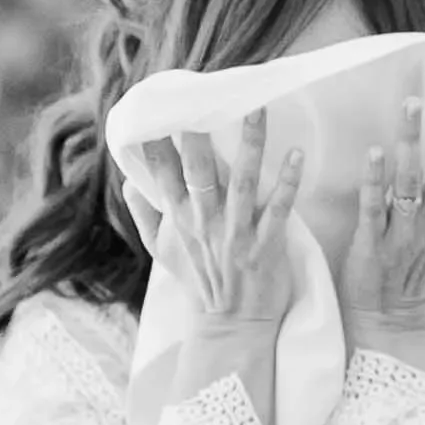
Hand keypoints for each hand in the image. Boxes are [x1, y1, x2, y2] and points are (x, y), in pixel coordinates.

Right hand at [138, 109, 303, 330]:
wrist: (231, 325)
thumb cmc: (200, 283)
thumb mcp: (163, 252)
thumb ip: (145, 216)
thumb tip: (128, 183)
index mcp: (181, 220)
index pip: (164, 175)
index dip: (160, 144)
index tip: (157, 111)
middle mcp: (206, 223)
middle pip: (201, 172)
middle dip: (200, 136)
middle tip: (203, 99)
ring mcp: (237, 234)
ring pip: (244, 182)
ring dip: (252, 144)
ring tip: (258, 109)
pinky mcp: (267, 246)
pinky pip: (279, 209)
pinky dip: (288, 181)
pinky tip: (296, 153)